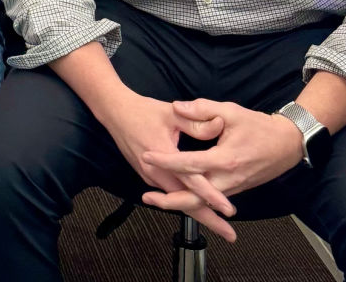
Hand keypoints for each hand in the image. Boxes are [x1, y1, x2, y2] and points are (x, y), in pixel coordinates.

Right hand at [99, 92, 237, 240]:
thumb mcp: (171, 112)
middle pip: (185, 202)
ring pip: (178, 200)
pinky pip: (171, 193)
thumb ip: (195, 122)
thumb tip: (219, 126)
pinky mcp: (149, 176)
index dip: (211, 195)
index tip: (228, 210)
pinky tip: (201, 208)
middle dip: (209, 220)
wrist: (115, 112)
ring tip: (221, 226)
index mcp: (162, 156)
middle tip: (230, 235)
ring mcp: (151, 176)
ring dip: (199, 213)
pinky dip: (187, 203)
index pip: (191, 181)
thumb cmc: (143, 111)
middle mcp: (155, 173)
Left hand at [139, 99, 303, 215]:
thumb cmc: (259, 127)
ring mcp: (232, 188)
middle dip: (169, 201)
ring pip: (202, 203)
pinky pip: (210, 199)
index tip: (146, 155)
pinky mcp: (233, 190)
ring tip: (155, 199)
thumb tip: (176, 106)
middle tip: (146, 196)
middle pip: (194, 198)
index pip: (189, 164)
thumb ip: (202, 109)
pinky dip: (192, 200)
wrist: (287, 145)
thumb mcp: (231, 111)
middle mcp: (228, 179)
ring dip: (178, 203)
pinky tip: (176, 196)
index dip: (165, 160)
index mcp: (225, 159)